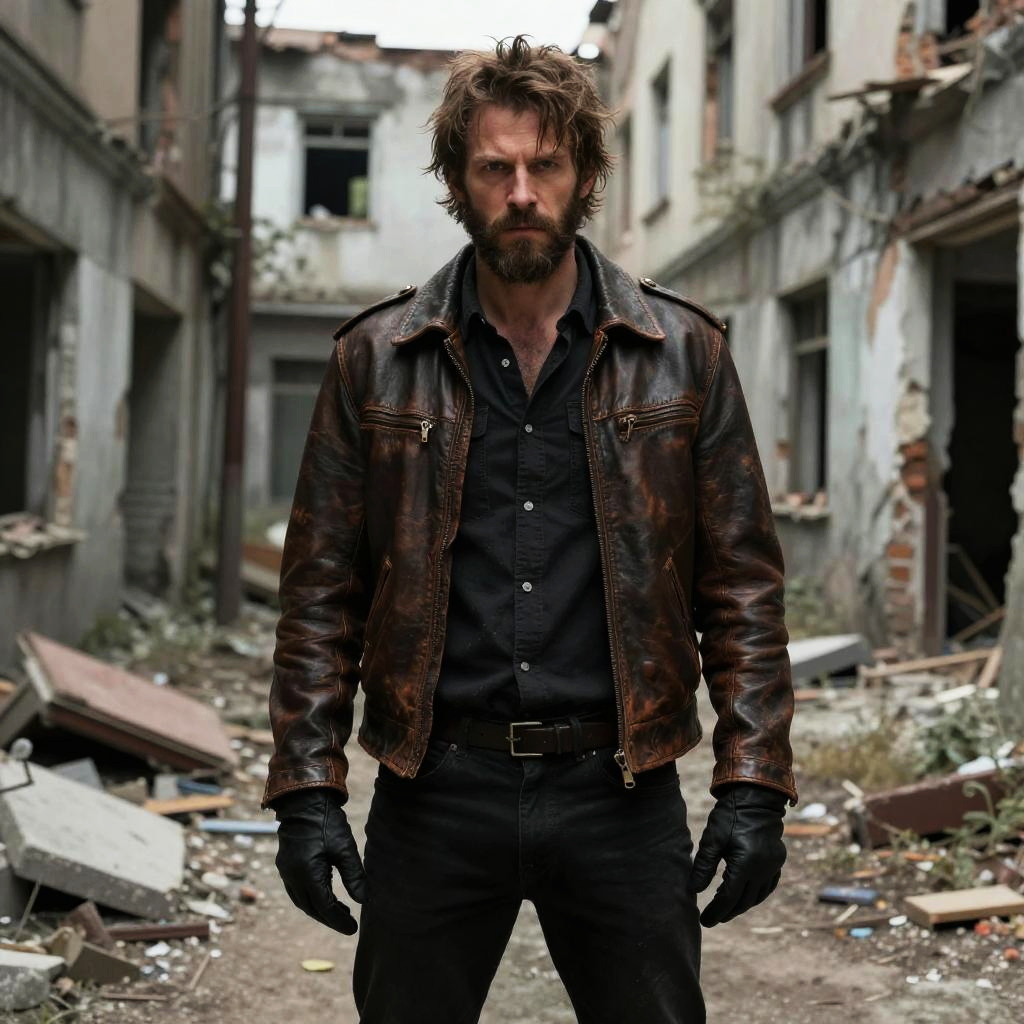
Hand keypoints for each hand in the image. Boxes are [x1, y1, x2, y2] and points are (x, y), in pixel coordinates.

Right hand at [273, 787, 367, 933]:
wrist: (303, 800)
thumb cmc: (326, 822)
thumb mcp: (345, 847)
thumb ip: (354, 875)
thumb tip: (364, 901)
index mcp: (306, 874)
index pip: (324, 907)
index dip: (339, 921)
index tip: (354, 929)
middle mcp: (292, 876)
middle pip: (311, 908)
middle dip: (330, 919)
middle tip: (348, 924)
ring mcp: (286, 871)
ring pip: (302, 901)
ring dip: (320, 910)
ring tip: (340, 912)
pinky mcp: (285, 864)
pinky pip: (297, 891)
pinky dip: (311, 898)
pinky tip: (324, 896)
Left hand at [687, 783, 787, 926]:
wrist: (756, 797)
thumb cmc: (730, 815)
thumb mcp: (712, 838)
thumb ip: (704, 866)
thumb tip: (694, 891)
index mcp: (747, 864)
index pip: (729, 898)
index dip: (716, 911)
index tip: (704, 921)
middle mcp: (764, 869)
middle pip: (744, 901)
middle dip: (727, 912)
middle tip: (712, 919)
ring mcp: (773, 866)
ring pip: (757, 896)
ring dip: (741, 905)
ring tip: (725, 910)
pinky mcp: (777, 861)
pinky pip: (767, 886)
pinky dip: (755, 895)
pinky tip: (744, 896)